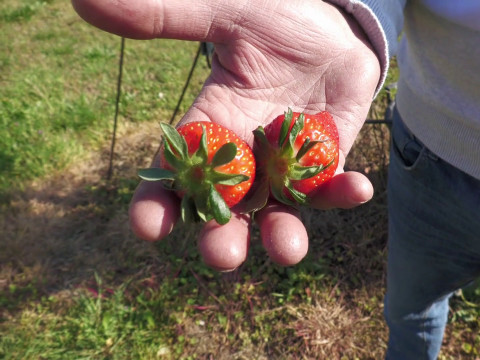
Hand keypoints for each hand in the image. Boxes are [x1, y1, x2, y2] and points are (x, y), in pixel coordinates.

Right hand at [72, 0, 380, 270]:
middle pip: (226, 210)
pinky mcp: (326, 163)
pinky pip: (331, 186)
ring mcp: (286, 166)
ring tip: (286, 250)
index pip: (175, 173)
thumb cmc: (273, 20)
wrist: (329, 26)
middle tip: (221, 256)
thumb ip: (168, 16)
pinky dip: (342, 192)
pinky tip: (356, 188)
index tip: (148, 227)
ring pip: (278, 212)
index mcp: (210, 127)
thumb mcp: (224, 12)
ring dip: (281, 234)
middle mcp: (244, 158)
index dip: (158, 202)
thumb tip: (84, 0)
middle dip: (222, 236)